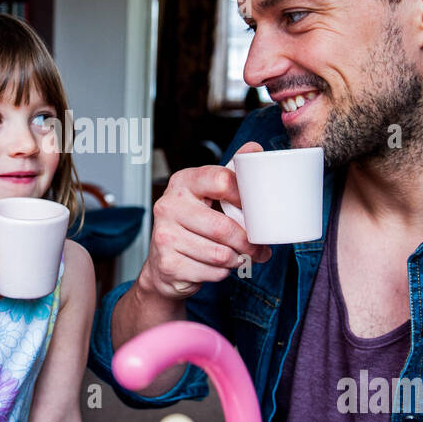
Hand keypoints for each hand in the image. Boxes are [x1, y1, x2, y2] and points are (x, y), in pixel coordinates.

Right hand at [137, 142, 271, 300]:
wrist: (164, 264)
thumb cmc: (192, 225)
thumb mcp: (209, 194)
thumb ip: (230, 173)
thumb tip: (254, 148)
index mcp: (183, 182)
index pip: (222, 181)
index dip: (245, 198)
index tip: (255, 211)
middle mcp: (168, 205)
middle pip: (223, 226)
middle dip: (247, 242)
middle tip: (258, 248)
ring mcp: (165, 236)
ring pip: (219, 253)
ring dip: (236, 259)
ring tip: (237, 256)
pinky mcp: (168, 264)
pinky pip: (212, 272)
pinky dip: (222, 273)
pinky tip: (217, 266)